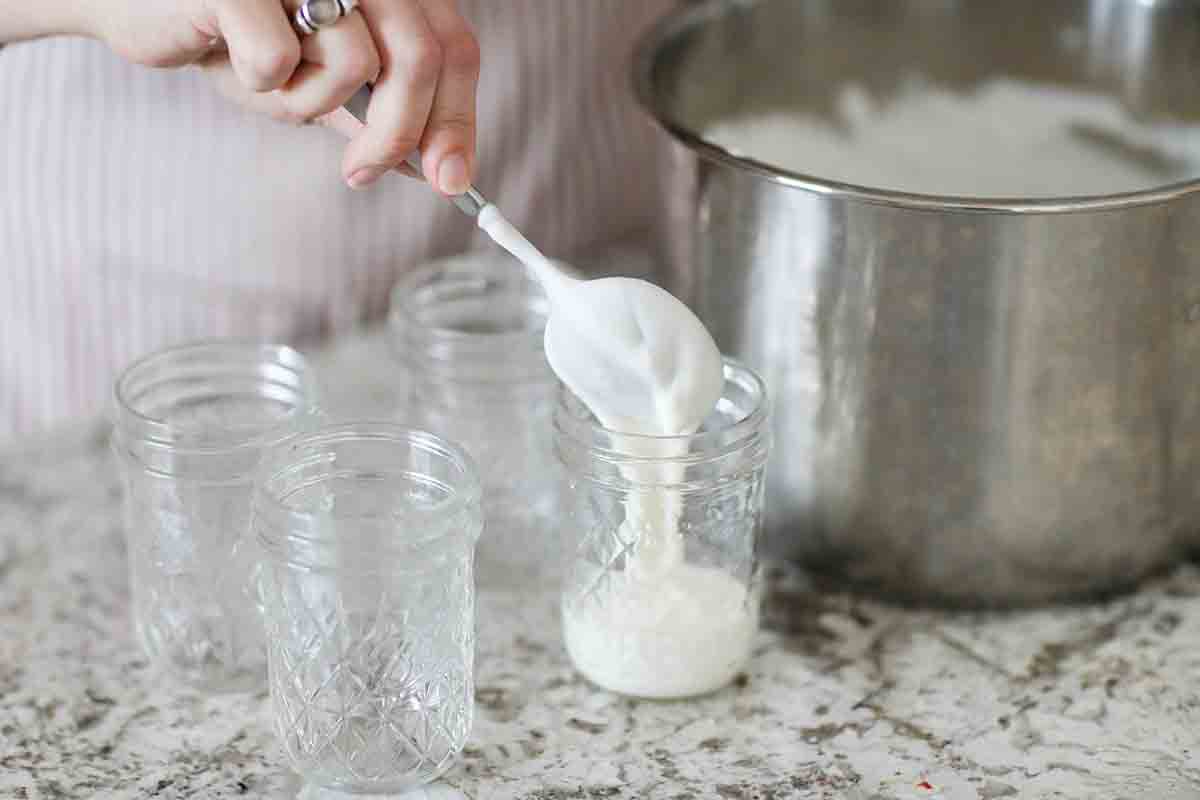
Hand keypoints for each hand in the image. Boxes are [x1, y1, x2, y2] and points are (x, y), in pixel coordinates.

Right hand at [85, 0, 479, 191]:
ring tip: (267, 77)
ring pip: (356, 63)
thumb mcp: (318, 76)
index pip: (453, 46)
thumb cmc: (231, 33)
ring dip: (311, 100)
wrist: (137, 2)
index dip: (457, 118)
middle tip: (363, 173)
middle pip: (422, 58)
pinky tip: (226, 53)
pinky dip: (257, 81)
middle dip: (401, 135)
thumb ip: (379, 108)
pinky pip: (278, 61)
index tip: (450, 178)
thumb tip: (439, 165)